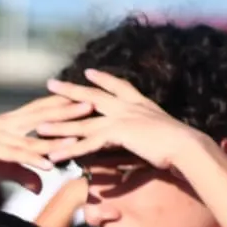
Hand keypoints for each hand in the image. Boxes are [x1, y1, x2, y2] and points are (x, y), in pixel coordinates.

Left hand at [38, 70, 208, 169]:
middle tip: (50, 83)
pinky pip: (86, 144)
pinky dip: (69, 151)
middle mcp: (127, 107)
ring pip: (83, 123)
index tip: (88, 72)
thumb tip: (144, 139)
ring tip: (39, 127)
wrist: (188, 146)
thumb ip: (146, 132)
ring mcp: (121, 119)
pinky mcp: (117, 134)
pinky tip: (53, 155)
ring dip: (59, 126)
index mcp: (139, 103)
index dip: (103, 79)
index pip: (118, 86)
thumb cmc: (179, 143)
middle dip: (70, 91)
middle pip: (91, 97)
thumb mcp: (160, 132)